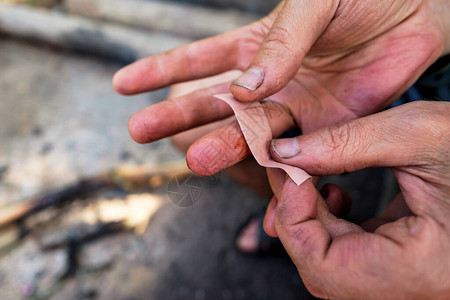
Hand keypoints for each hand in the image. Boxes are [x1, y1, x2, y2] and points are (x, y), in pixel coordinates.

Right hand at [113, 0, 447, 175]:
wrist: (417, 8)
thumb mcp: (314, 2)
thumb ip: (280, 42)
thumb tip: (244, 87)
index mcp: (259, 46)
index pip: (200, 59)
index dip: (160, 70)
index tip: (123, 85)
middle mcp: (271, 81)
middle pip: (215, 103)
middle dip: (177, 116)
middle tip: (139, 133)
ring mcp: (298, 107)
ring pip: (253, 135)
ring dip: (224, 150)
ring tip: (196, 164)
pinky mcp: (330, 129)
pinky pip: (301, 159)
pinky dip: (286, 184)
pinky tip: (270, 207)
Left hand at [265, 101, 449, 298]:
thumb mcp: (417, 133)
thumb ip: (343, 143)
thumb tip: (284, 154)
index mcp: (427, 268)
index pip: (326, 268)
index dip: (294, 219)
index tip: (287, 171)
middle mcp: (418, 286)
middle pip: (323, 269)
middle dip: (296, 217)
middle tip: (290, 171)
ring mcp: (410, 278)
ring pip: (331, 264)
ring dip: (310, 219)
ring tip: (312, 179)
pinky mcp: (404, 262)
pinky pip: (349, 255)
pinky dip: (330, 223)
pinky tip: (335, 193)